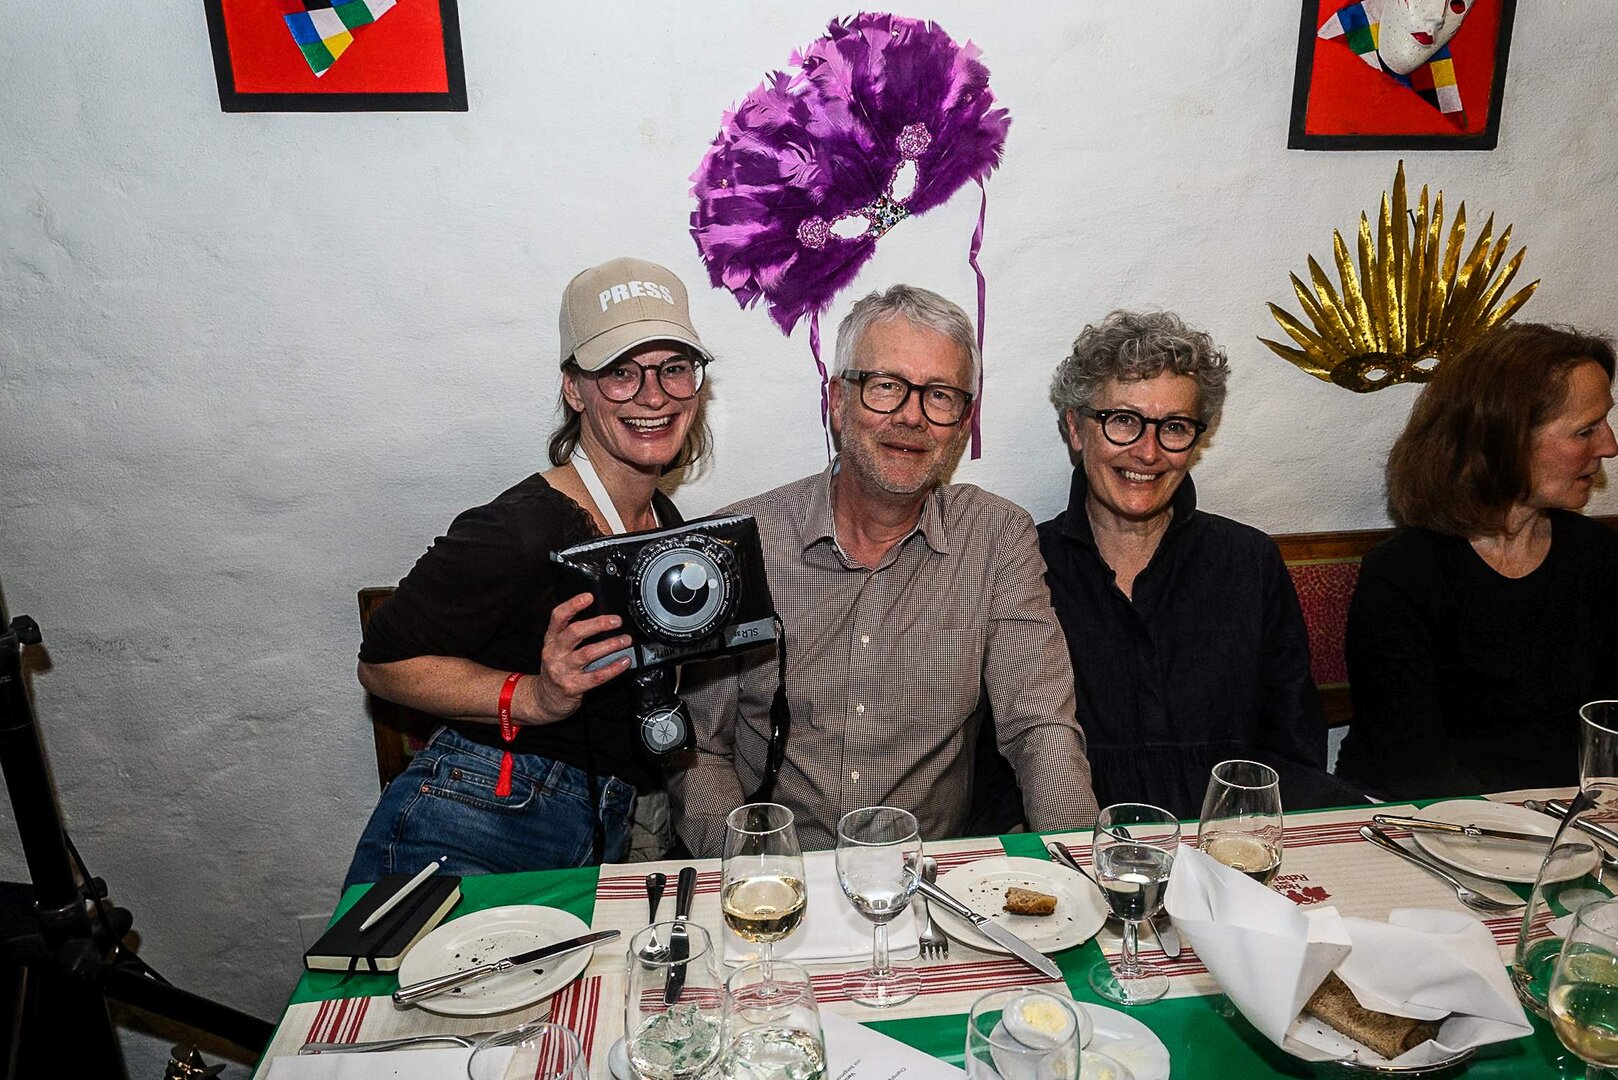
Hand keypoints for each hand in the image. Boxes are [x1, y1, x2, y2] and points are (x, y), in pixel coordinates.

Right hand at [525, 592, 632, 723]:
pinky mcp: (572, 687)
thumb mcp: (557, 648)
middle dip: (598, 624)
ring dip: (610, 645)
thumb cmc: (557, 669)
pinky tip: (624, 662)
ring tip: (625, 640)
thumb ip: (571, 634)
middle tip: (616, 621)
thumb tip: (601, 618)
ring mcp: (562, 671)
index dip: (572, 605)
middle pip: (574, 633)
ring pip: (587, 654)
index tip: (589, 597)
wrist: (545, 699)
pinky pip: (596, 676)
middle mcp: (554, 653)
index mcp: (551, 640)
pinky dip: (613, 668)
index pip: (558, 617)